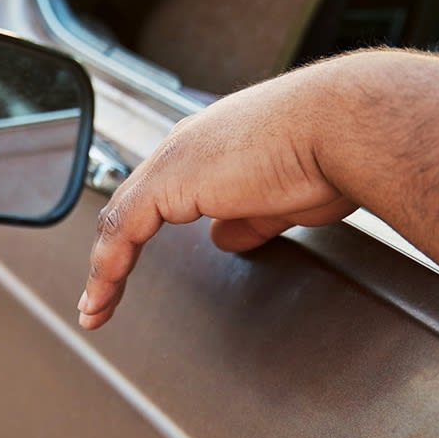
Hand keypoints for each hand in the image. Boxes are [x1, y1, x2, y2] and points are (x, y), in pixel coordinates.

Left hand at [76, 62, 356, 329]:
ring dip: (105, 269)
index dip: (142, 235)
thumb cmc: (333, 152)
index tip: (132, 268)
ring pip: (121, 220)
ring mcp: (176, 161)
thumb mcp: (282, 198)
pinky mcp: (170, 180)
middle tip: (100, 295)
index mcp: (213, 146)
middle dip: (113, 254)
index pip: (161, 193)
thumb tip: (224, 239)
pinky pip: (123, 229)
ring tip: (94, 310)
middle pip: (132, 206)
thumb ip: (248, 220)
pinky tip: (102, 296)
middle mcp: (187, 147)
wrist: (344, 127)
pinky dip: (108, 266)